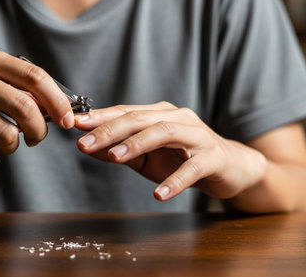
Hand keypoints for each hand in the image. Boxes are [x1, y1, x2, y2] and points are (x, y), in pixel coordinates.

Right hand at [0, 47, 73, 165]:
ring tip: (3, 139)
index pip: (35, 77)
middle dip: (40, 130)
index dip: (58, 101)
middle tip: (37, 137)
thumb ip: (17, 85)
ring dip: (14, 145)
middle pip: (25, 109)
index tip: (68, 120)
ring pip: (8, 136)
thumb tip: (56, 110)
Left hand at [76, 102, 266, 200]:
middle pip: (140, 120)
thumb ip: (121, 150)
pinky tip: (160, 194)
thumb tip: (89, 147)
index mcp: (160, 114)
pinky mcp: (213, 157)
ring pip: (165, 133)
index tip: (74, 125)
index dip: (99, 118)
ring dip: (138, 144)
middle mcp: (178, 118)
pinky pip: (193, 169)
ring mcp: (197, 136)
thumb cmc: (184, 159)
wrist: (231, 166)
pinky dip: (175, 181)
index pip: (126, 112)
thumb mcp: (148, 156)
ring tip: (115, 157)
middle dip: (110, 131)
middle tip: (84, 143)